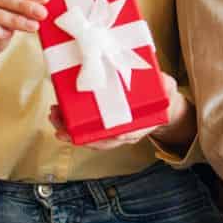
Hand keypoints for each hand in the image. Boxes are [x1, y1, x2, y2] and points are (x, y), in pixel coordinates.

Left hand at [48, 72, 196, 150]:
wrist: (160, 102)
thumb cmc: (161, 95)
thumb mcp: (167, 88)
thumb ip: (166, 85)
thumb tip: (164, 82)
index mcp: (140, 126)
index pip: (126, 136)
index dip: (115, 137)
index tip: (110, 135)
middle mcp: (123, 132)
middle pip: (100, 140)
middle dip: (80, 138)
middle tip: (63, 130)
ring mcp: (111, 128)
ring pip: (88, 136)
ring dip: (69, 130)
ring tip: (55, 117)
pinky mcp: (101, 121)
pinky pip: (83, 127)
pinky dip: (69, 122)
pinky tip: (59, 113)